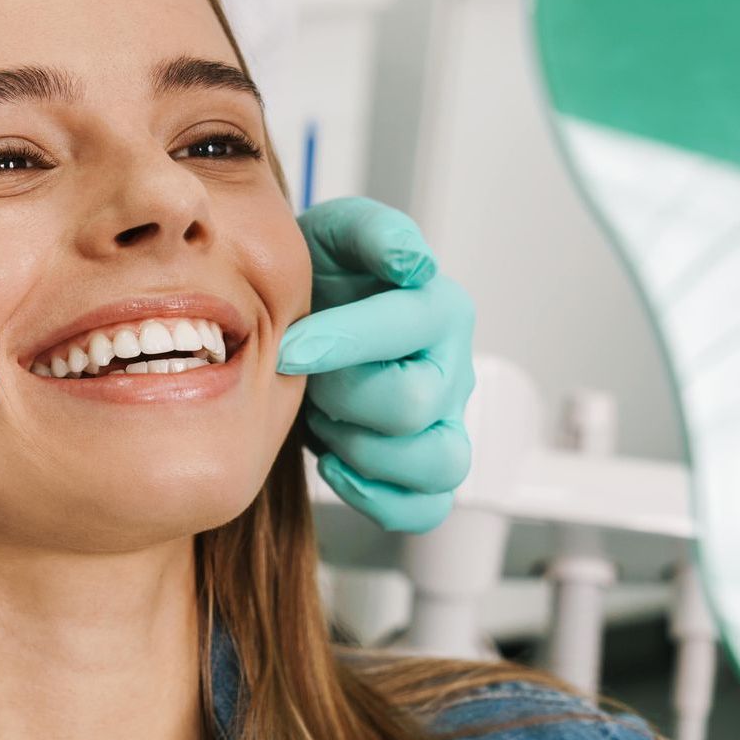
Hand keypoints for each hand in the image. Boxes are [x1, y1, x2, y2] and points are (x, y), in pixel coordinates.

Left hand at [276, 197, 474, 533]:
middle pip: (414, 405)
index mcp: (438, 308)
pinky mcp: (425, 465)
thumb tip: (411, 261)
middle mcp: (452, 367)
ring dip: (365, 451)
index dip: (341, 342)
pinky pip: (427, 507)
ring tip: (326, 421)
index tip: (288, 348)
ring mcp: (445, 422)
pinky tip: (335, 465)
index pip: (408, 330)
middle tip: (306, 380)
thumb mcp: (335, 234)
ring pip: (437, 464)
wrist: (303, 318)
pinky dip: (379, 498)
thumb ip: (372, 233)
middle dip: (343, 396)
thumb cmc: (322, 278)